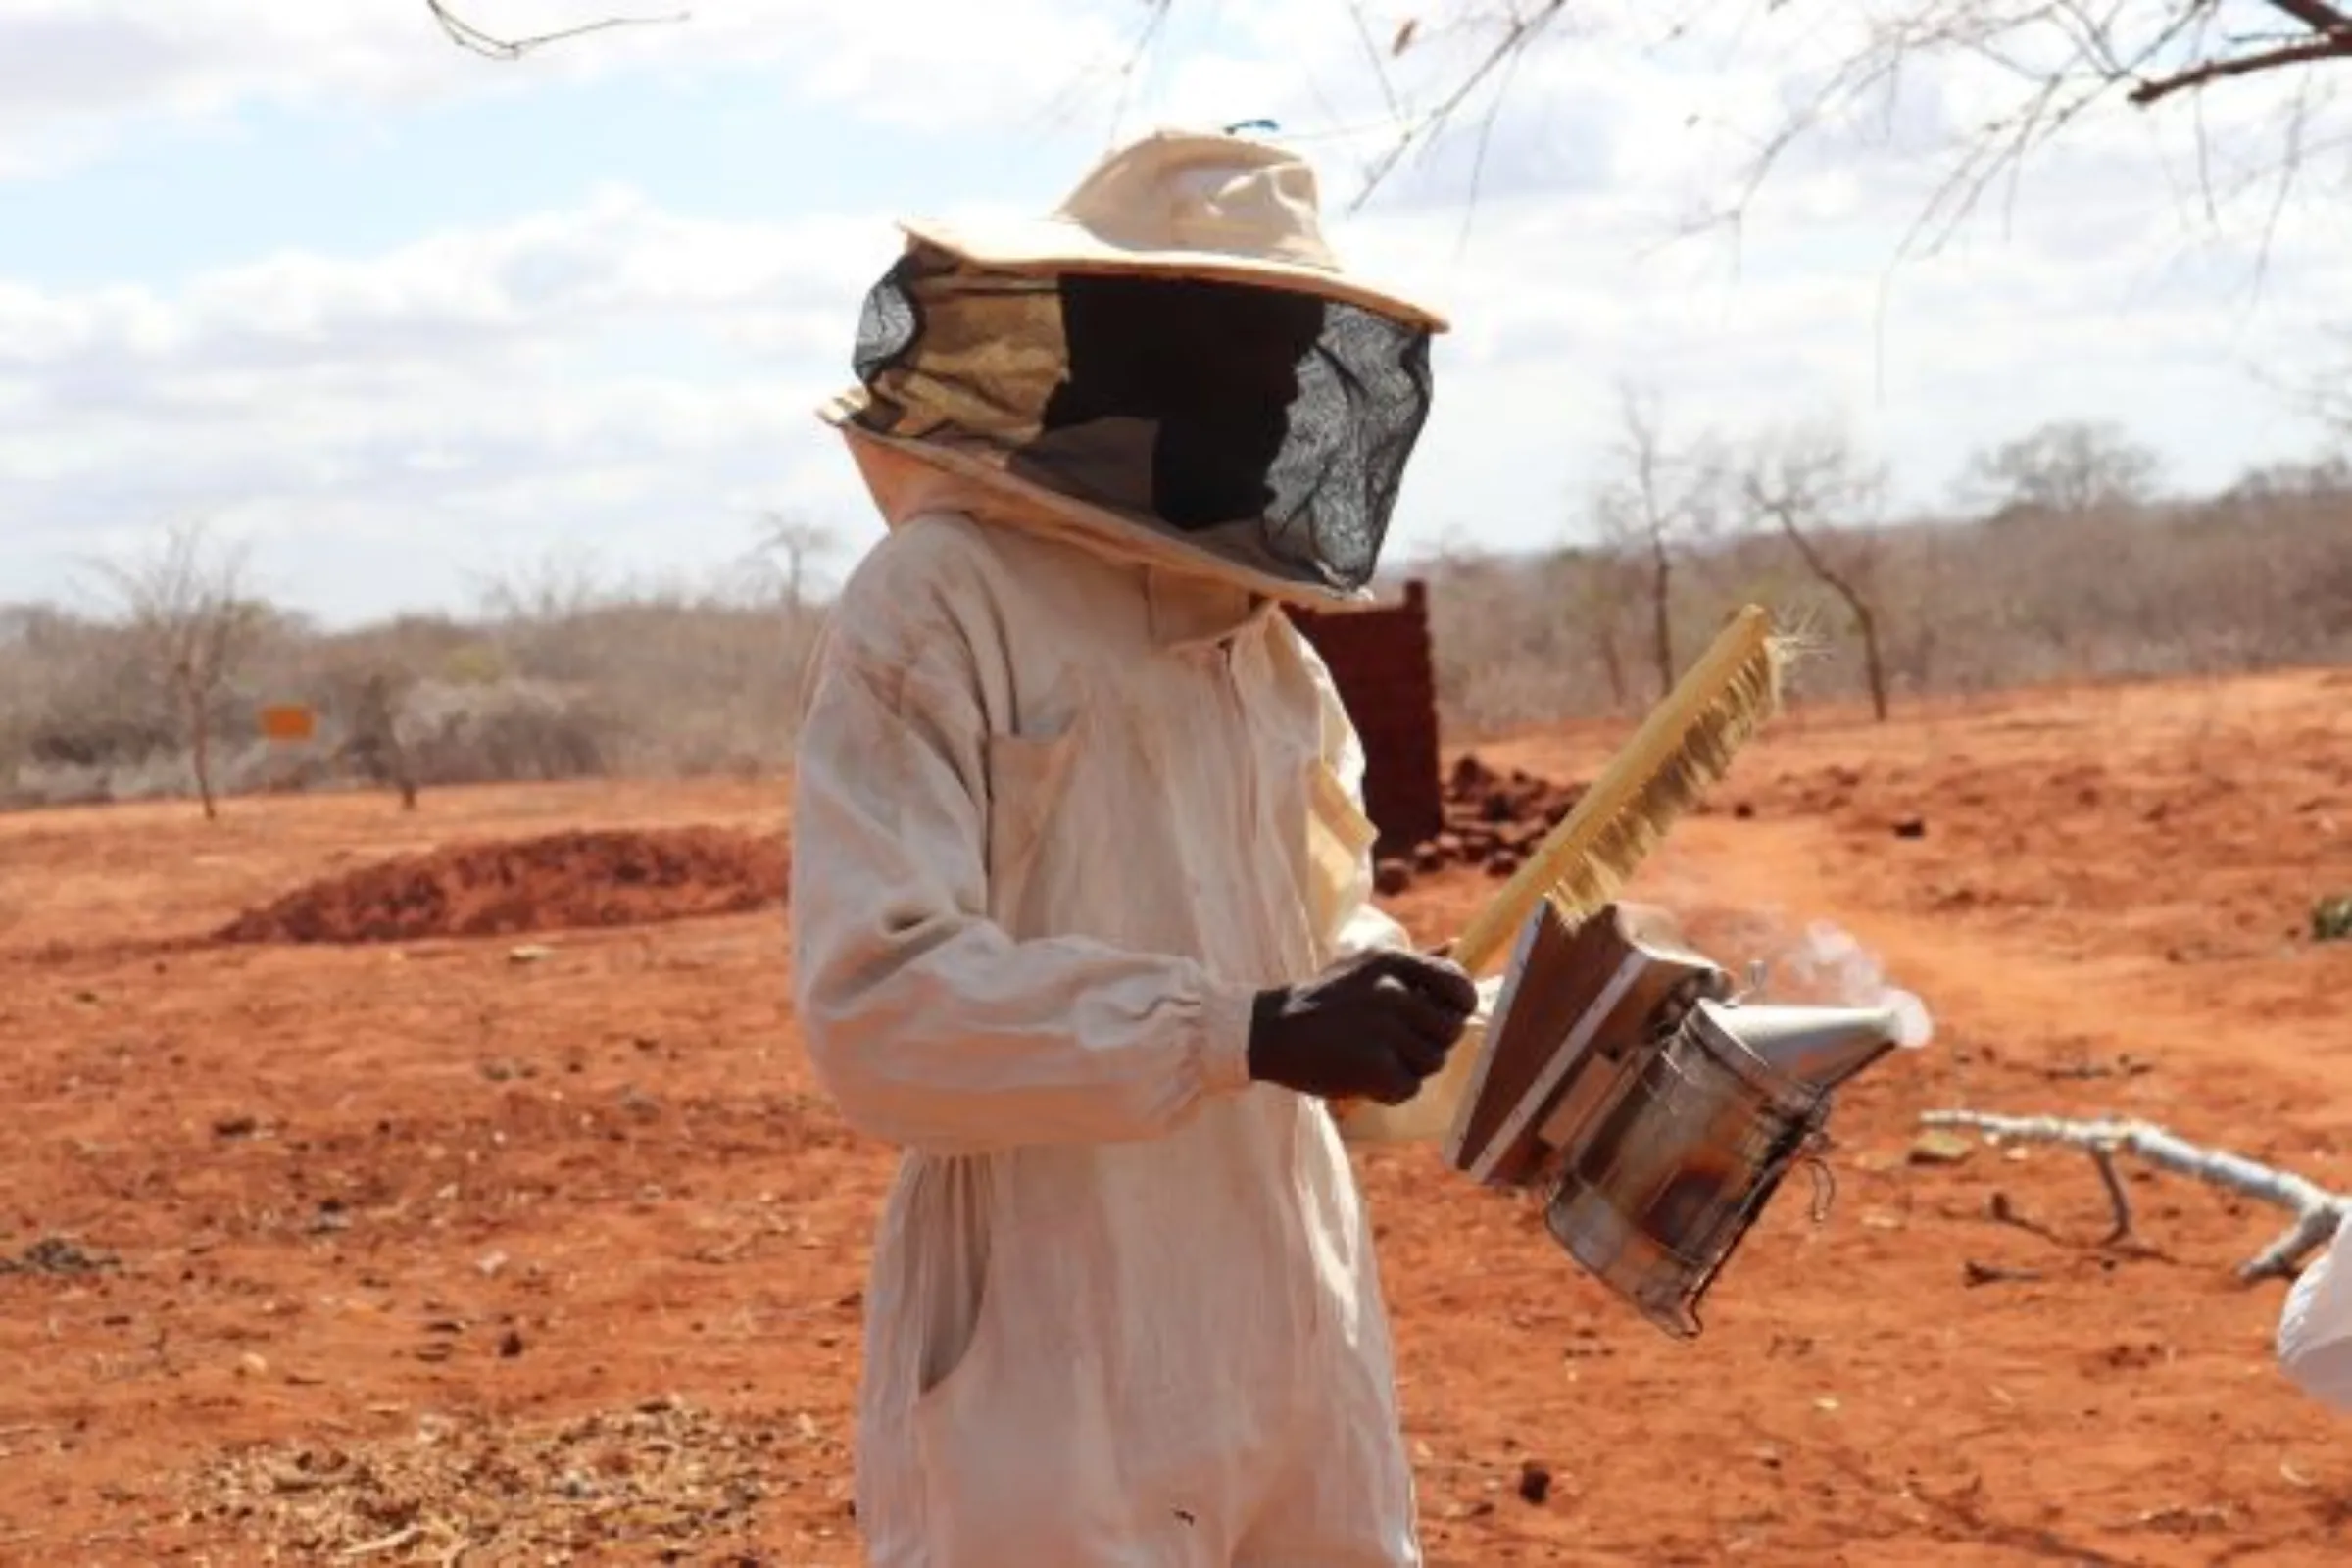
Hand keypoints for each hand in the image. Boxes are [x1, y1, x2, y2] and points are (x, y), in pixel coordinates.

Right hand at [1248, 948, 1479, 1105]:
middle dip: (1431, 1043)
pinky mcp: (1373, 1065)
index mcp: (1394, 962)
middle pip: (1450, 1030)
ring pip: (1433, 1062)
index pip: (1459, 986)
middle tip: (1398, 1046)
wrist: (1269, 1030)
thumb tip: (1456, 945)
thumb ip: (1415, 962)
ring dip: (1409, 1069)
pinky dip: (1390, 1091)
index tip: (1441, 1019)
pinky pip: (1409, 1087)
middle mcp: (1392, 991)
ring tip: (1377, 1061)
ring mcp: (1383, 1028)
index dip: (1459, 1008)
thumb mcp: (1365, 967)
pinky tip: (1366, 1080)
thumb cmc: (1323, 1000)